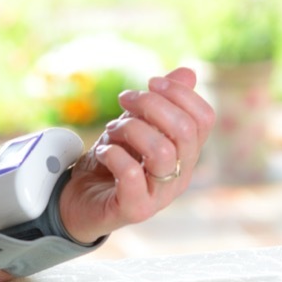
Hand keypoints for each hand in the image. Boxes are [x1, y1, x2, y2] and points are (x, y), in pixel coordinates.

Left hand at [59, 66, 214, 244]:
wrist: (77, 200)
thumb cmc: (110, 162)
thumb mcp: (133, 125)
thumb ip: (159, 103)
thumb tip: (187, 73)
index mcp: (185, 153)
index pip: (204, 118)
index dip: (179, 93)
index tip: (150, 82)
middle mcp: (181, 174)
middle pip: (184, 130)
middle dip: (150, 105)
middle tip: (124, 101)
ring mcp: (160, 195)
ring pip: (161, 151)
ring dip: (129, 129)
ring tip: (111, 131)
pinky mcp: (136, 209)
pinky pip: (131, 174)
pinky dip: (112, 153)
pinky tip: (102, 151)